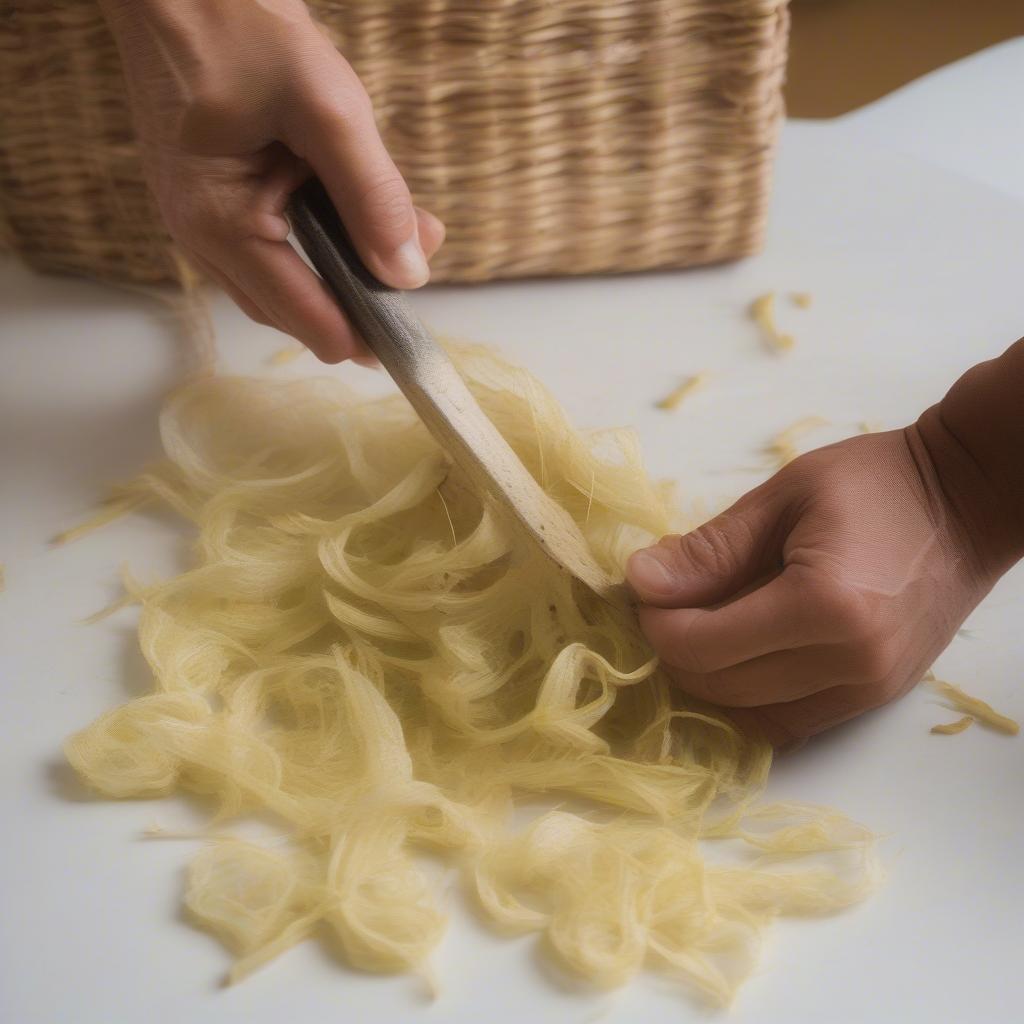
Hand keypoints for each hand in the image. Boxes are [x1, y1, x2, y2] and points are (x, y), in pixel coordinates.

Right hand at [100, 0, 443, 361]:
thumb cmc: (239, 27)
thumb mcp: (327, 109)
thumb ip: (373, 195)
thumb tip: (407, 273)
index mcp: (221, 224)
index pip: (304, 316)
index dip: (360, 335)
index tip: (409, 347)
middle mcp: (202, 237)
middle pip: (292, 310)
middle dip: (356, 303)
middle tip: (413, 283)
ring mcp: (202, 221)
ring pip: (284, 282)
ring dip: (342, 273)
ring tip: (398, 245)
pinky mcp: (215, 200)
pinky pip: (273, 247)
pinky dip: (321, 245)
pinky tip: (355, 221)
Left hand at [626, 427, 1003, 746]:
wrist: (966, 500)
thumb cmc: (877, 484)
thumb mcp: (784, 497)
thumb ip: (711, 549)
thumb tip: (641, 582)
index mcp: (825, 605)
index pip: (704, 646)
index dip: (658, 623)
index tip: (649, 589)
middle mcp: (850, 663)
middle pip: (720, 687)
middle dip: (675, 650)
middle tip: (667, 603)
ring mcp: (868, 689)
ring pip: (749, 715)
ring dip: (708, 678)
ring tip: (701, 625)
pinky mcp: (876, 697)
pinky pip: (789, 723)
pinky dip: (748, 698)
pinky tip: (737, 656)